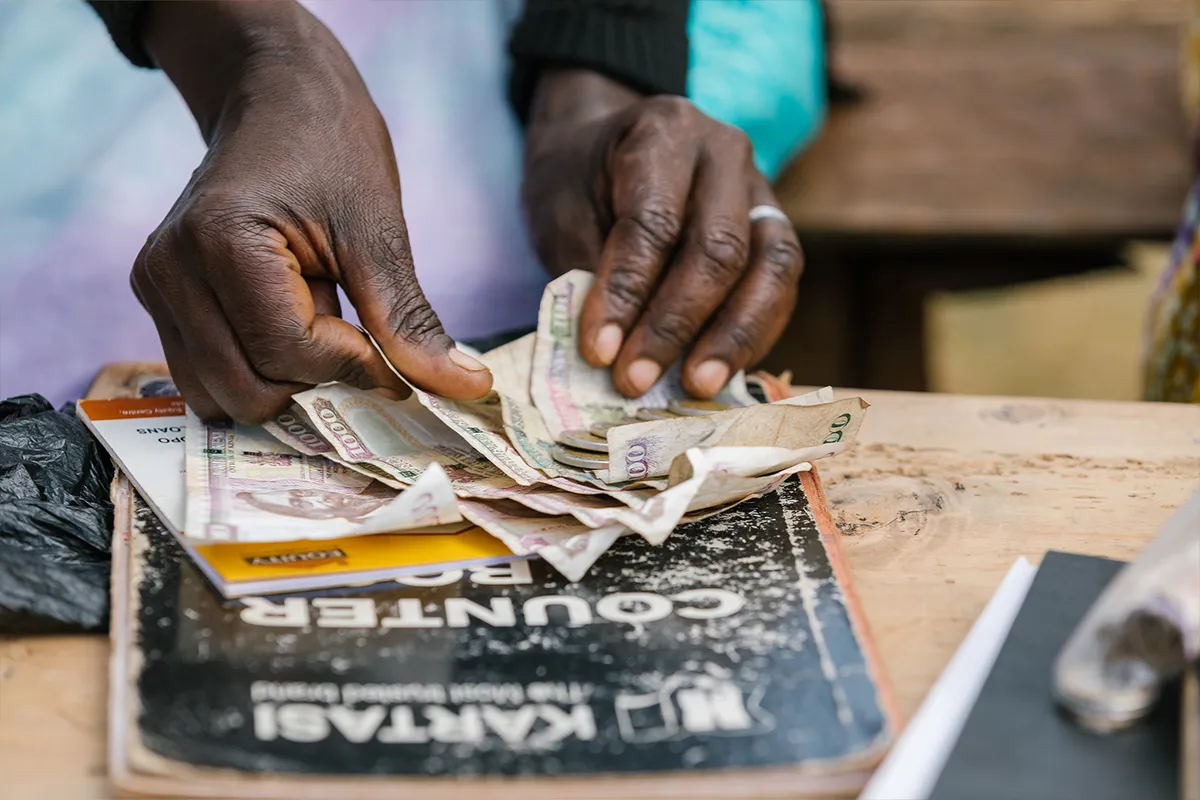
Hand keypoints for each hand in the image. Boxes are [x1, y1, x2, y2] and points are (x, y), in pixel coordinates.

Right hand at [131, 1, 490, 422]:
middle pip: (248, 387)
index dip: (352, 366)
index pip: (287, 352)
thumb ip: (409, 320)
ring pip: (221, 395)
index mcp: (220, 242)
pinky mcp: (161, 301)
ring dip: (282, 383)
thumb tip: (468, 387)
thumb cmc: (330, 147)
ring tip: (314, 320)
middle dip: (313, 382)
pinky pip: (206, 376)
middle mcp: (170, 270)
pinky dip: (256, 375)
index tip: (391, 352)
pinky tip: (288, 327)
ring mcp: (156, 288)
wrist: (277, 97)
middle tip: (351, 335)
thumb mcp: (379, 232)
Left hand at [521, 70, 802, 398]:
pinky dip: (752, 334)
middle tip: (636, 380)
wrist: (605, 147)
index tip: (598, 352)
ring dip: (733, 337)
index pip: (653, 222)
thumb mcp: (562, 215)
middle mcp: (725, 153)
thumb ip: (589, 276)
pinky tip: (718, 373)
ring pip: (771, 268)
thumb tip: (613, 355)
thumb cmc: (579, 183)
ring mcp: (760, 189)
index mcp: (663, 133)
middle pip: (719, 249)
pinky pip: (779, 286)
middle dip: (676, 324)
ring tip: (696, 387)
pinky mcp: (774, 228)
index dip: (626, 294)